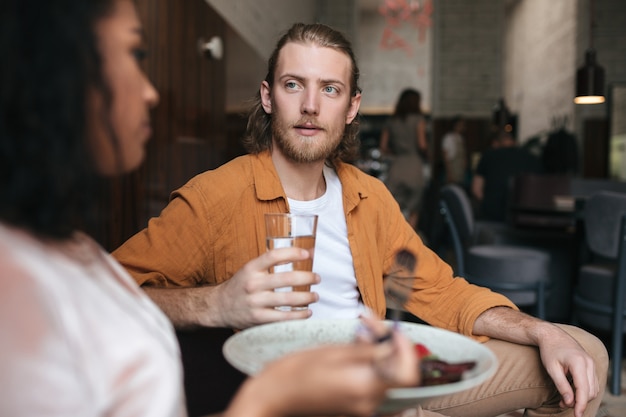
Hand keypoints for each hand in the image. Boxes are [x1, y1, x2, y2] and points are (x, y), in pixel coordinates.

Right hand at [214, 247, 319, 328]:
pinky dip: (299, 315)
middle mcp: (253, 284)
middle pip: (286, 279)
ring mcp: (255, 302)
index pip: (273, 255)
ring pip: (288, 299)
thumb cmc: (241, 285)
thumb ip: (273, 263)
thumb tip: (305, 253)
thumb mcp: (251, 269)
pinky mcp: (258, 318)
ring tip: (315, 296)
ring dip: (307, 297)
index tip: (307, 253)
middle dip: (307, 278)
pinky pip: (284, 317)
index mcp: (251, 268)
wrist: (219, 307)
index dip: (292, 253)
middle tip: (317, 278)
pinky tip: (306, 312)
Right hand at [225, 318, 418, 416]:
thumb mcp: (335, 351)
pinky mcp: (355, 406)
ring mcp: (362, 407)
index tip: (397, 331)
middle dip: (391, 346)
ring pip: (386, 377)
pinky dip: (371, 365)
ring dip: (380, 352)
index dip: (408, 351)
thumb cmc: (298, 371)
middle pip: (396, 373)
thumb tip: (393, 343)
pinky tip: (356, 347)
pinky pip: (373, 384)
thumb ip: (369, 350)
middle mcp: (368, 402)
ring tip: (361, 331)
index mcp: (365, 387)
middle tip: (374, 324)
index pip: (407, 375)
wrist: (276, 393)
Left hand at [537, 325, 599, 416]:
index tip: (577, 416)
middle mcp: (589, 363)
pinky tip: (570, 392)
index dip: (581, 405)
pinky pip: (591, 383)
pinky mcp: (590, 365)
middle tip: (562, 405)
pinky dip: (583, 390)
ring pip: (593, 388)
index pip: (584, 390)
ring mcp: (591, 363)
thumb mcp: (552, 369)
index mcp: (579, 363)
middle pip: (590, 391)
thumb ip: (562, 386)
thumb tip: (570, 403)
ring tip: (564, 399)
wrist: (551, 334)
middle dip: (579, 402)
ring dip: (581, 397)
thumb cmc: (549, 350)